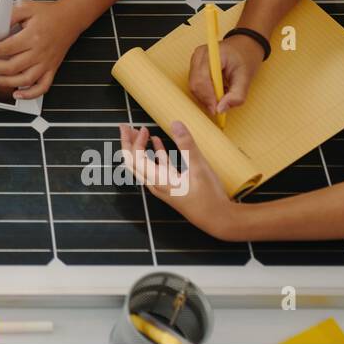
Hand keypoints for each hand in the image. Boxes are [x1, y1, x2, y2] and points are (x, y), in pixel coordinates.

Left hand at [0, 0, 80, 99]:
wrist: (71, 18)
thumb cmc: (50, 13)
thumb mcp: (26, 8)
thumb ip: (8, 17)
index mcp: (32, 37)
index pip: (5, 48)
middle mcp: (39, 52)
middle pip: (11, 67)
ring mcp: (46, 63)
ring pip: (24, 80)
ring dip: (6, 83)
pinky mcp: (52, 68)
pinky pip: (42, 87)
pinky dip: (30, 94)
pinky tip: (18, 94)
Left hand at [118, 122, 238, 239]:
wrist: (218, 219)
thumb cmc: (208, 197)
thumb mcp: (199, 169)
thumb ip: (187, 146)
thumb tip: (176, 123)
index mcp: (158, 180)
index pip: (135, 159)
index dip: (134, 141)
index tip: (140, 127)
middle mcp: (156, 183)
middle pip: (133, 162)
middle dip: (128, 144)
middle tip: (126, 126)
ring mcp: (162, 185)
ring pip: (143, 164)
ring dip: (140, 147)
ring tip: (139, 132)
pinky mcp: (171, 185)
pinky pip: (157, 166)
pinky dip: (155, 154)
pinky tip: (157, 141)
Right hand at [188, 34, 263, 114]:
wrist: (246, 45)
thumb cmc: (246, 57)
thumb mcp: (246, 77)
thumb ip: (236, 95)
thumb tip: (221, 109)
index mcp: (211, 55)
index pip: (201, 80)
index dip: (207, 97)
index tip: (217, 110)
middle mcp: (199, 55)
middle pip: (195, 84)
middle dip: (207, 99)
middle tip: (221, 106)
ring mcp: (195, 60)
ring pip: (194, 86)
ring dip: (207, 96)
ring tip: (223, 93)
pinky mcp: (195, 65)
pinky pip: (196, 84)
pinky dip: (206, 91)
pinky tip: (218, 89)